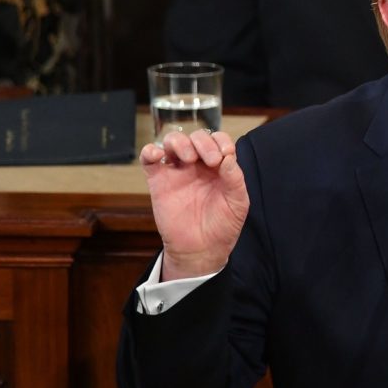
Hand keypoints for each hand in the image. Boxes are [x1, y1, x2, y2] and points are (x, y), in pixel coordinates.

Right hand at [139, 129, 249, 280]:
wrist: (201, 249)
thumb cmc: (222, 226)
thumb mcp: (238, 202)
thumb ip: (235, 178)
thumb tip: (228, 157)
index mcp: (219, 167)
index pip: (219, 140)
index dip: (221, 142)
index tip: (225, 155)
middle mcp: (198, 165)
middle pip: (196, 137)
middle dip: (203, 142)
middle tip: (210, 160)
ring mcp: (177, 171)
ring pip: (173, 141)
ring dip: (180, 142)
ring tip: (189, 159)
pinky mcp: (159, 181)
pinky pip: (149, 158)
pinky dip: (150, 151)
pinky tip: (158, 155)